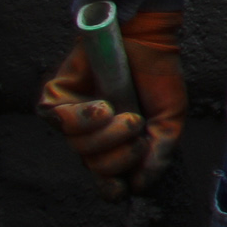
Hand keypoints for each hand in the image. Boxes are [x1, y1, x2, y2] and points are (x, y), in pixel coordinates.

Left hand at [38, 0, 188, 199]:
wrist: (146, 39)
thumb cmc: (158, 75)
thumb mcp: (169, 119)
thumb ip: (159, 152)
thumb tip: (140, 185)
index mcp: (117, 143)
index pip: (106, 178)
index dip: (111, 187)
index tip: (123, 188)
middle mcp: (92, 134)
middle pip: (93, 167)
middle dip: (117, 158)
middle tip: (137, 134)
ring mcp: (73, 117)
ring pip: (78, 147)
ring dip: (106, 136)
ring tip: (127, 115)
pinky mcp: (56, 97)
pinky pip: (59, 121)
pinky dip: (83, 119)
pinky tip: (103, 106)